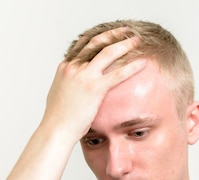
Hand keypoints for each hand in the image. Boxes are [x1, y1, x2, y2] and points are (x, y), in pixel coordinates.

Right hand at [40, 28, 147, 143]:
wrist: (56, 130)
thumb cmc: (58, 118)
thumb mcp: (60, 94)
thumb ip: (68, 83)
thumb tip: (75, 84)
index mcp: (65, 67)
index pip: (83, 44)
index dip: (99, 37)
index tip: (111, 34)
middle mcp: (74, 67)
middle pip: (97, 42)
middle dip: (114, 34)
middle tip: (127, 31)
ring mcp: (84, 76)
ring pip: (108, 52)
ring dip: (125, 44)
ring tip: (137, 40)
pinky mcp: (94, 88)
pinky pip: (118, 74)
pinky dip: (132, 66)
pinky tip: (143, 63)